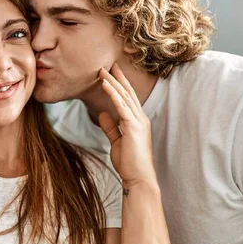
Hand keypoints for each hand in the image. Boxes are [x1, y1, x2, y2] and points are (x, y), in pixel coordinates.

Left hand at [98, 64, 156, 186]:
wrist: (138, 179)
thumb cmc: (129, 163)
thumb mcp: (117, 142)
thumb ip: (111, 127)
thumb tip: (103, 114)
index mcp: (137, 122)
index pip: (128, 99)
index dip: (120, 85)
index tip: (112, 73)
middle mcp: (140, 119)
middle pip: (128, 93)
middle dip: (118, 78)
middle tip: (108, 64)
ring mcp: (138, 122)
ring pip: (124, 96)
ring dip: (113, 82)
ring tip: (102, 70)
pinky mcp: (133, 127)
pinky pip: (122, 106)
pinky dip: (113, 94)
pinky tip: (105, 85)